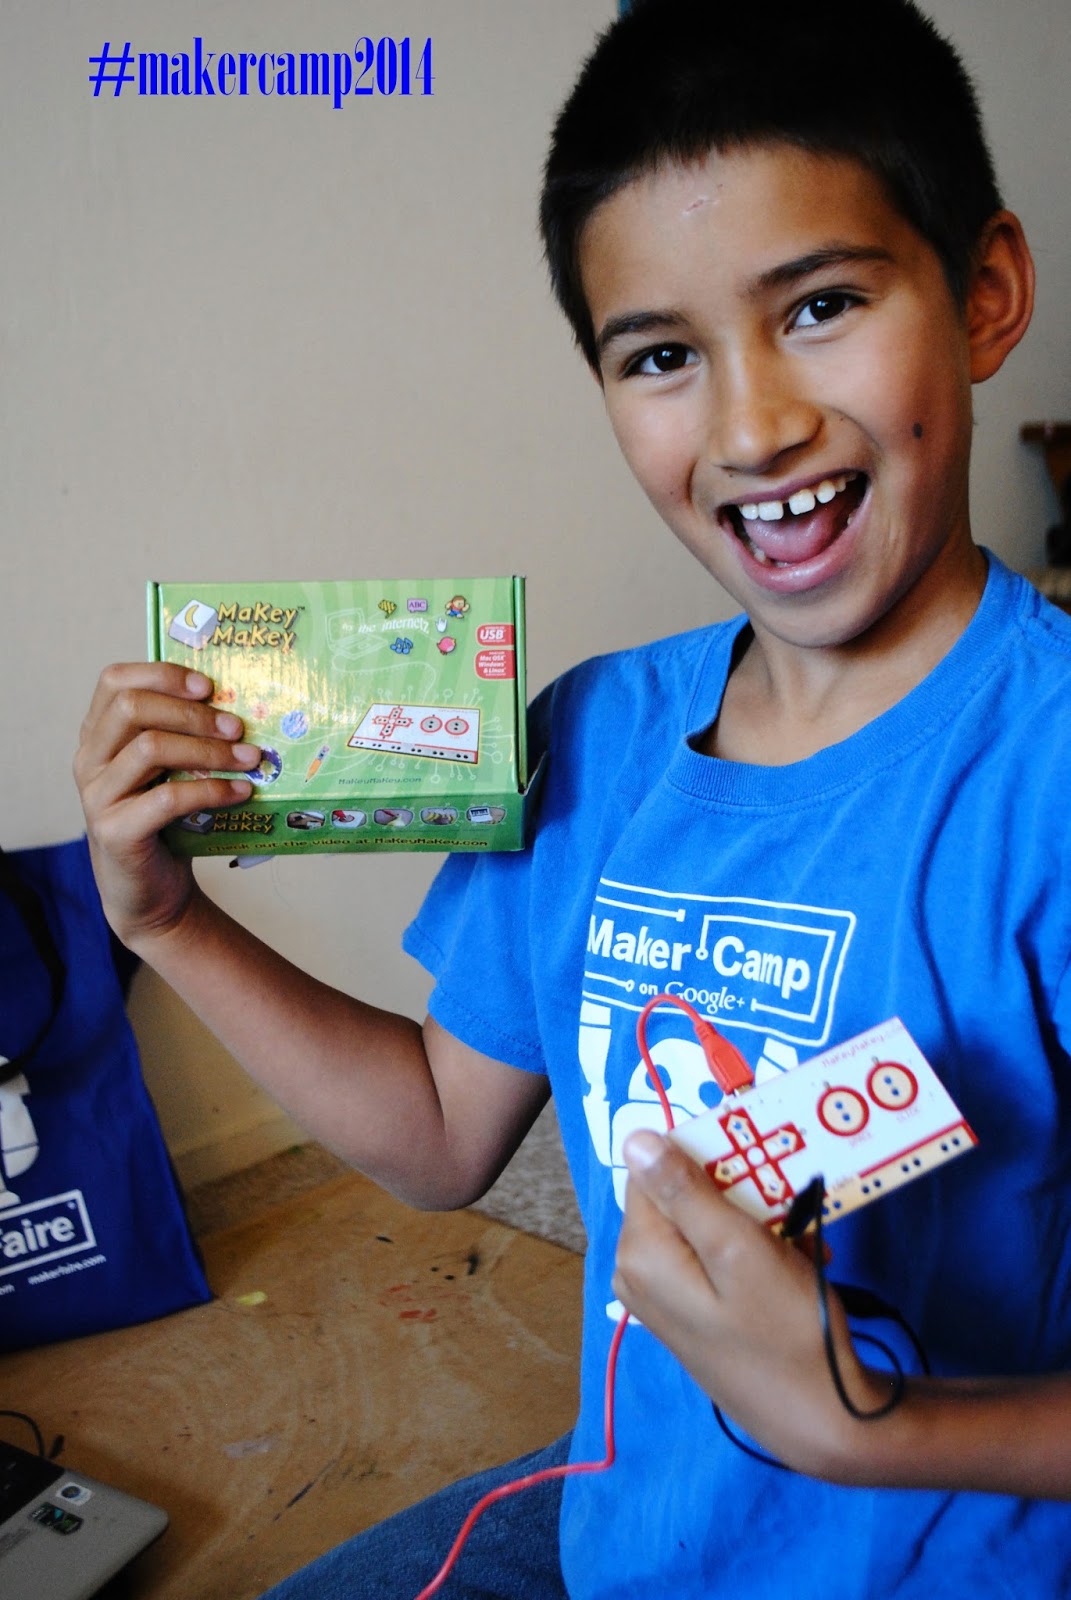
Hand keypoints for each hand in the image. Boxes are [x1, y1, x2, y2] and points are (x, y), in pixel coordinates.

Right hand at [73, 663, 260, 950]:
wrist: (150, 894)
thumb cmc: (166, 824)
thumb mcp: (169, 771)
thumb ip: (183, 737)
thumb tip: (239, 704)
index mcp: (98, 735)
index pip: (115, 681)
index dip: (162, 675)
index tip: (209, 686)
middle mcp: (89, 760)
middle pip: (131, 708)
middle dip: (192, 712)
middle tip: (238, 727)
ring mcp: (97, 796)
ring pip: (150, 748)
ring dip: (209, 750)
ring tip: (249, 759)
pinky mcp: (115, 831)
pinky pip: (167, 798)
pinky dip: (212, 791)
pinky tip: (242, 793)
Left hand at [612, 1130, 892, 1479]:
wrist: (822, 1419)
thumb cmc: (786, 1332)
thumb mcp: (739, 1250)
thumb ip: (684, 1192)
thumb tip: (635, 1139)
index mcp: (640, 1253)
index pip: (653, 1169)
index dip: (704, 1157)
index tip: (756, 1164)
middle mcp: (637, 1274)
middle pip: (678, 1198)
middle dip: (735, 1192)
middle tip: (786, 1205)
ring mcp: (664, 1297)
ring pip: (704, 1225)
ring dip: (754, 1221)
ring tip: (800, 1239)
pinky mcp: (692, 1313)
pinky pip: (715, 1259)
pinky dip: (755, 1252)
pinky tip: (795, 1262)